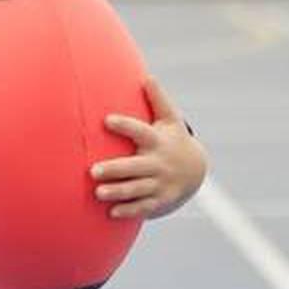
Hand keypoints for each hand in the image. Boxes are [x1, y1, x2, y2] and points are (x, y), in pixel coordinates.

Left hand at [93, 78, 206, 218]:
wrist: (196, 171)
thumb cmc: (173, 140)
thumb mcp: (170, 120)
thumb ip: (158, 100)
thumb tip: (148, 76)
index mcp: (157, 141)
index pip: (140, 131)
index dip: (124, 125)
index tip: (106, 120)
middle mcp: (158, 163)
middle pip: (135, 167)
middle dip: (115, 169)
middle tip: (92, 170)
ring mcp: (160, 183)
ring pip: (137, 189)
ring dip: (118, 191)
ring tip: (98, 193)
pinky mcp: (160, 200)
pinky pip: (144, 207)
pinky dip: (129, 210)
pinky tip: (112, 212)